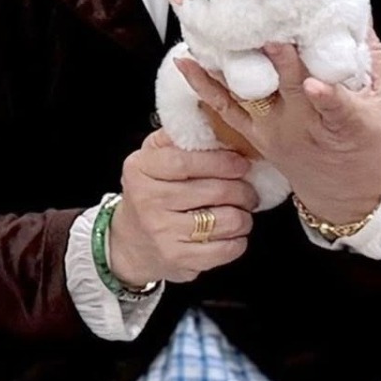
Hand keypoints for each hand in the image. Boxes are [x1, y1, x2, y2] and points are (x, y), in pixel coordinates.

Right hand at [111, 130, 258, 285]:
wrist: (132, 242)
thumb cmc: (150, 193)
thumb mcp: (152, 159)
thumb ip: (177, 139)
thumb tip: (214, 121)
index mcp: (140, 169)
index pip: (184, 161)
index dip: (220, 161)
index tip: (241, 163)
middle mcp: (148, 200)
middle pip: (213, 191)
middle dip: (242, 189)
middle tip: (248, 188)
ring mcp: (163, 232)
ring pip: (227, 220)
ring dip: (244, 215)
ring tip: (240, 210)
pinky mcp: (180, 259)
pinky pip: (228, 248)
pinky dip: (239, 239)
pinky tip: (232, 232)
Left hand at [179, 34, 380, 227]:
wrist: (353, 197)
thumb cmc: (375, 146)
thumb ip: (375, 59)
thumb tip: (358, 15)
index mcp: (347, 124)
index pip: (337, 109)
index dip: (326, 96)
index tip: (316, 82)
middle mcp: (306, 127)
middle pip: (290, 92)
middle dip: (280, 63)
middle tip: (268, 35)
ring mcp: (276, 132)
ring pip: (251, 96)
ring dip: (231, 65)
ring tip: (212, 36)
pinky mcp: (256, 135)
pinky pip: (225, 109)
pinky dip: (204, 85)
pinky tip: (186, 63)